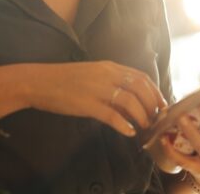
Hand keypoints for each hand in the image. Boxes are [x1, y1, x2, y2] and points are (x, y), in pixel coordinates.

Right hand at [24, 61, 167, 136]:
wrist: (38, 81)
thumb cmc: (63, 79)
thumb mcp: (91, 73)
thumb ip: (110, 81)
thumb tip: (129, 99)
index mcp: (109, 66)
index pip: (141, 77)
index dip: (155, 92)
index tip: (161, 105)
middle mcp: (106, 75)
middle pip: (141, 89)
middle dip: (152, 105)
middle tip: (155, 119)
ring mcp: (97, 89)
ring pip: (130, 102)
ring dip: (141, 117)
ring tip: (143, 127)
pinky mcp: (87, 104)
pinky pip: (112, 116)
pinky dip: (124, 125)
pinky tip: (128, 132)